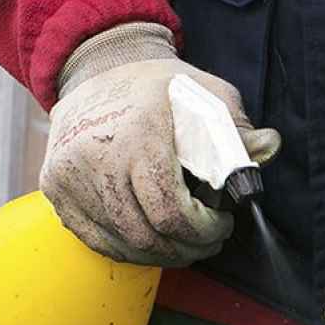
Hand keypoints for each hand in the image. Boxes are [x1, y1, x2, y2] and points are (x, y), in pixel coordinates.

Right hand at [41, 22, 280, 266]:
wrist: (95, 70)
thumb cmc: (157, 86)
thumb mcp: (203, 93)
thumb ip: (235, 127)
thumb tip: (269, 148)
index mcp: (136, 135)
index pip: (170, 211)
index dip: (202, 231)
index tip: (221, 224)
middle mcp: (95, 158)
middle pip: (146, 235)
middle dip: (187, 248)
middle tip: (208, 241)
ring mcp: (69, 177)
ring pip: (121, 243)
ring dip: (160, 254)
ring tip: (183, 243)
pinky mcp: (55, 190)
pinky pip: (96, 239)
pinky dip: (128, 248)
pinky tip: (150, 239)